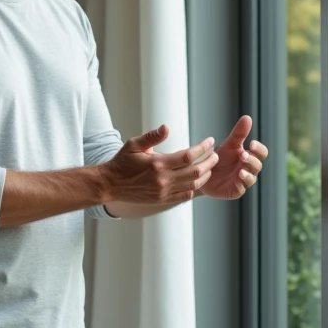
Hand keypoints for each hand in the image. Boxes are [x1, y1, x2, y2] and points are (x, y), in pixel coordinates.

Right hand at [102, 124, 218, 204]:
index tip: (210, 141)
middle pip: (195, 171)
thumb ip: (152, 136)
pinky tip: (198, 180)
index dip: (203, 148)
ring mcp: (164, 191)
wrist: (111, 184)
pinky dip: (195, 187)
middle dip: (209, 162)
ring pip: (193, 185)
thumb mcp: (133, 144)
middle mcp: (163, 179)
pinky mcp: (162, 200)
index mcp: (157, 163)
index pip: (188, 155)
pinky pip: (185, 195)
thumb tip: (166, 127)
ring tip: (210, 167)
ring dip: (205, 175)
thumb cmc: (122, 162)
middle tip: (215, 155)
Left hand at [199, 115, 267, 199]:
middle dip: (251, 160)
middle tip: (242, 155)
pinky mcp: (235, 191)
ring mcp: (242, 181)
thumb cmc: (219, 158)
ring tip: (240, 170)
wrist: (203, 173)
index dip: (259, 149)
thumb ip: (239, 133)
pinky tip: (236, 180)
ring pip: (251, 179)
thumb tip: (247, 117)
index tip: (251, 143)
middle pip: (257, 165)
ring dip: (247, 174)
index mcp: (249, 157)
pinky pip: (241, 190)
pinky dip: (240, 185)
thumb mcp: (229, 144)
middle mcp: (248, 169)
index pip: (261, 153)